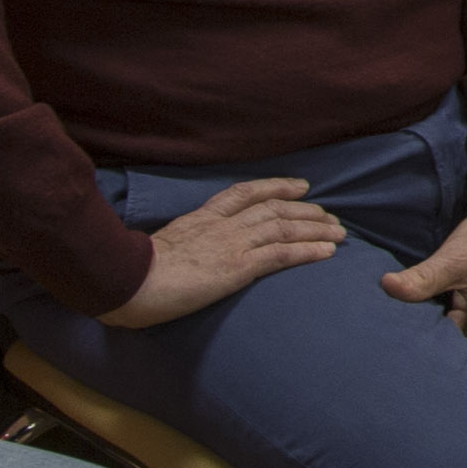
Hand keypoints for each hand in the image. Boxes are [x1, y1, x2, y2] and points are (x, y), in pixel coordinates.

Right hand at [107, 176, 344, 327]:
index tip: (300, 187)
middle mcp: (221, 226)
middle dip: (306, 211)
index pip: (245, 193)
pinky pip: (281, 255)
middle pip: (274, 209)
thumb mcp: (159, 248)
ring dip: (316, 229)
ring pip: (283, 228)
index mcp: (201, 218)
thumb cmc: (132, 273)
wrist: (126, 281)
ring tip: (340, 233)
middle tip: (331, 216)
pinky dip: (307, 250)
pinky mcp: (237, 268)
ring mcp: (230, 244)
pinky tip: (327, 251)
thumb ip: (181, 246)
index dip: (276, 187)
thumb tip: (186, 257)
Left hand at [380, 202, 466, 360]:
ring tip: (398, 340)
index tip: (403, 363)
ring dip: (433, 338)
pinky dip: (438, 323)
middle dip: (430, 354)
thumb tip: (386, 285)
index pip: (464, 366)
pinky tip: (414, 322)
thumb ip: (422, 279)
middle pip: (459, 357)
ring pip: (455, 341)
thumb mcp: (454, 260)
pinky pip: (456, 326)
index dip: (434, 365)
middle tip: (393, 352)